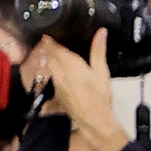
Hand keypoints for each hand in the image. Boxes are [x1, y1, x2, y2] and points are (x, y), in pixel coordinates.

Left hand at [39, 28, 123, 150]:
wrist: (93, 120)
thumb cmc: (99, 96)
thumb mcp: (102, 71)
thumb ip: (98, 50)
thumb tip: (101, 32)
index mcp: (68, 63)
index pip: (52, 45)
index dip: (49, 37)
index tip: (50, 30)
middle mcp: (58, 71)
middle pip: (49, 54)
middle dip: (50, 46)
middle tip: (55, 39)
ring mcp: (56, 82)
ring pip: (50, 64)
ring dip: (52, 57)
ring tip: (59, 52)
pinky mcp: (57, 91)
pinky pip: (53, 75)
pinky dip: (55, 69)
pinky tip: (64, 71)